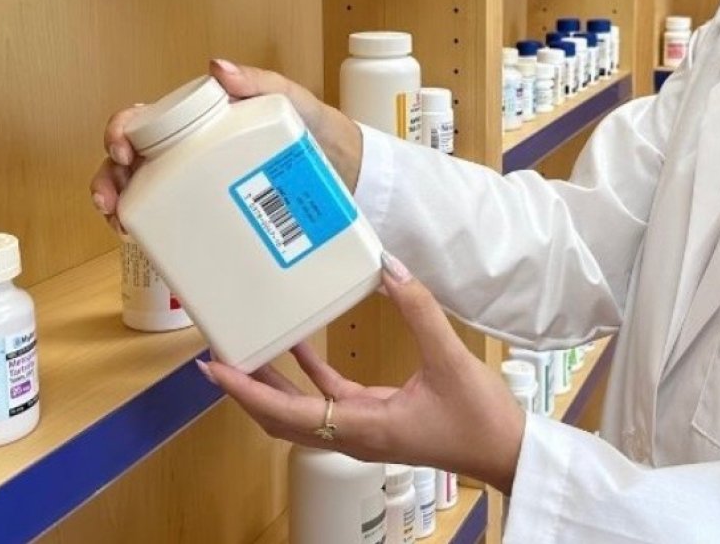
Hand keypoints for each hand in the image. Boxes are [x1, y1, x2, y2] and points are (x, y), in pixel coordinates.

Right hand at [90, 59, 363, 229]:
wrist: (350, 173)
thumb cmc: (318, 129)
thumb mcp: (291, 101)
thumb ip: (259, 82)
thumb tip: (217, 66)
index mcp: (200, 121)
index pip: (144, 120)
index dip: (120, 132)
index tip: (124, 151)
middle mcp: (191, 153)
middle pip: (132, 163)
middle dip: (109, 180)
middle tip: (113, 203)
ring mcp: (200, 187)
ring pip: (145, 197)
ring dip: (123, 211)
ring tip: (123, 229)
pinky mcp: (216, 218)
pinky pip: (175, 227)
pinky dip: (154, 236)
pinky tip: (149, 248)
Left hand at [196, 252, 525, 494]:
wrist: (505, 452)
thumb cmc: (478, 419)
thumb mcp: (450, 360)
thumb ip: (420, 312)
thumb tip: (389, 268)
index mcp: (361, 428)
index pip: (288, 413)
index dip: (248, 391)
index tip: (216, 369)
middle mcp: (352, 434)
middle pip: (280, 419)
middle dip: (245, 389)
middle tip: (215, 358)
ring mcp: (362, 428)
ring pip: (299, 411)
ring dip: (269, 385)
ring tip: (243, 351)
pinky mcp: (375, 418)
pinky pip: (327, 398)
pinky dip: (308, 374)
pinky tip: (300, 344)